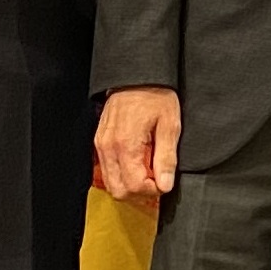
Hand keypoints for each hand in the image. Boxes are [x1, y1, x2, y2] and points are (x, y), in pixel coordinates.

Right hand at [94, 87, 181, 201]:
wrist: (136, 77)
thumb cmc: (155, 96)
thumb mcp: (170, 125)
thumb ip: (166, 158)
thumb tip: (165, 184)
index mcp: (125, 144)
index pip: (134, 186)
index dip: (153, 190)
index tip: (164, 182)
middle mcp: (108, 148)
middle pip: (118, 191)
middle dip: (140, 192)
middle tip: (157, 180)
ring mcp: (101, 146)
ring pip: (110, 183)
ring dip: (130, 184)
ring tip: (149, 171)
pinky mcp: (100, 143)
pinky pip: (107, 170)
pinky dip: (122, 174)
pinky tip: (138, 163)